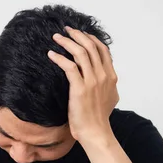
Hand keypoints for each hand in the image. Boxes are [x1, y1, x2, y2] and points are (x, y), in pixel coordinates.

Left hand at [47, 26, 118, 144]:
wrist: (96, 132)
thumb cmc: (98, 118)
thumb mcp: (109, 97)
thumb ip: (108, 85)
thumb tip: (104, 77)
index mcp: (111, 76)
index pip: (102, 49)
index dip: (90, 38)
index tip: (80, 33)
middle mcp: (103, 75)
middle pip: (91, 46)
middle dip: (77, 35)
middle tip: (66, 30)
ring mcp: (92, 81)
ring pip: (80, 53)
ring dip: (67, 42)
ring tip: (56, 37)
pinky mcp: (80, 88)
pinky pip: (69, 66)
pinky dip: (59, 58)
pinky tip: (51, 54)